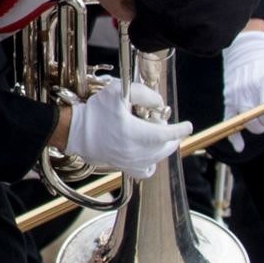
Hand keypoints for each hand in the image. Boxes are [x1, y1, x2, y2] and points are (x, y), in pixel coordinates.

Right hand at [67, 79, 189, 180]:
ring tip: (153, 134)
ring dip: (162, 146)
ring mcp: (131, 162)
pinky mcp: (125, 167)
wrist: (75, 131)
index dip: (181, 129)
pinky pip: (147, 170)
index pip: (168, 135)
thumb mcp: (118, 92)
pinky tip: (147, 152)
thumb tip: (158, 103)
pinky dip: (152, 162)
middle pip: (166, 146)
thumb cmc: (95, 112)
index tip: (187, 125)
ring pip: (159, 157)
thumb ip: (143, 93)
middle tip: (159, 122)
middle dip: (169, 134)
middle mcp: (136, 151)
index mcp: (136, 133)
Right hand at [218, 27, 263, 150]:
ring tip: (262, 118)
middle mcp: (249, 90)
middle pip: (258, 121)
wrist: (244, 47)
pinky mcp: (229, 98)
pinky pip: (229, 120)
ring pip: (246, 123)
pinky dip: (233, 135)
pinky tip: (239, 146)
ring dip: (257, 126)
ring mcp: (236, 95)